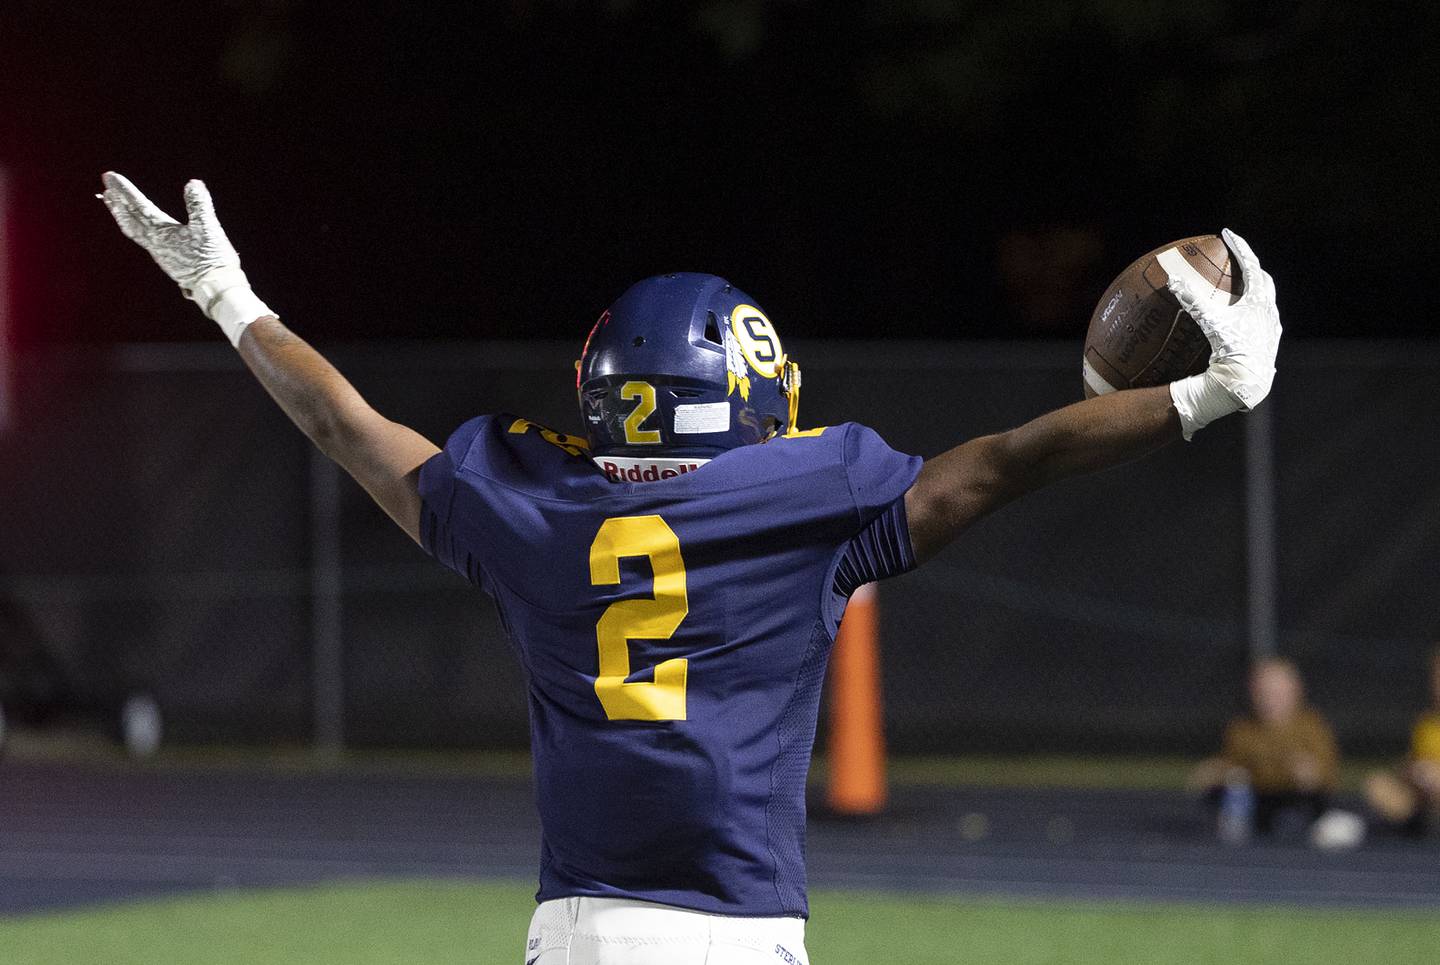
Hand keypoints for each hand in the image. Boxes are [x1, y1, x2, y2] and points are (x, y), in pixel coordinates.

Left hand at [99, 172, 272, 345]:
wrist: (214, 287)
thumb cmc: (211, 258)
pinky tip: (138, 226)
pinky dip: (133, 226)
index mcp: (162, 232)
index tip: (109, 176)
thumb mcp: (208, 228)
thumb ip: (199, 205)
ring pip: (132, 230)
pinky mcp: (165, 259)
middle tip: (105, 186)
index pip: (139, 206)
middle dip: (117, 202)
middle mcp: (154, 242)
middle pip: (130, 219)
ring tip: (112, 203)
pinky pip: (142, 239)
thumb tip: (193, 183)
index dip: (124, 190)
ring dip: (121, 215)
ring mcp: (158, 252)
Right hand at [1166, 229, 1282, 438]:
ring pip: (1265, 303)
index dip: (1240, 247)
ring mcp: (1271, 330)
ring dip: (1253, 292)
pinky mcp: (1267, 345)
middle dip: (1251, 268)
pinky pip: (1261, 321)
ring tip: (1239, 291)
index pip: (1251, 265)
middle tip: (1237, 260)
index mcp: (1260, 301)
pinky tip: (1240, 323)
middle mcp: (1269, 313)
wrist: (1246, 383)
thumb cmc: (1231, 350)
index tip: (1229, 233)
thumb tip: (1173, 280)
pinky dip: (1251, 314)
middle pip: (1263, 281)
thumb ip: (1192, 300)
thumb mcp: (1210, 322)